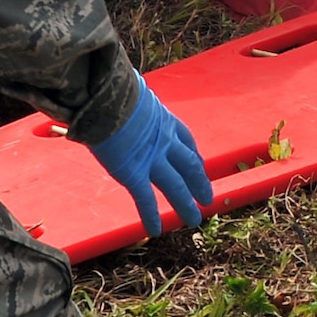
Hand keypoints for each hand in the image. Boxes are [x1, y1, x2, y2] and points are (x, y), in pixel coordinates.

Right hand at [85, 73, 214, 234]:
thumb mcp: (133, 89)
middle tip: (208, 198)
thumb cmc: (114, 87)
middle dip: (199, 183)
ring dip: (185, 205)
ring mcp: (152, 160)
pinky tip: (156, 231)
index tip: (200, 165)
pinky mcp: (134, 174)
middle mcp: (164, 142)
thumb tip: (124, 86)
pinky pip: (145, 200)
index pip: (186, 141)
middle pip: (189, 166)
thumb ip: (134, 96)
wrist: (107, 97)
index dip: (194, 155)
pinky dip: (151, 216)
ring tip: (194, 220)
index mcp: (164, 120)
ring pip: (175, 187)